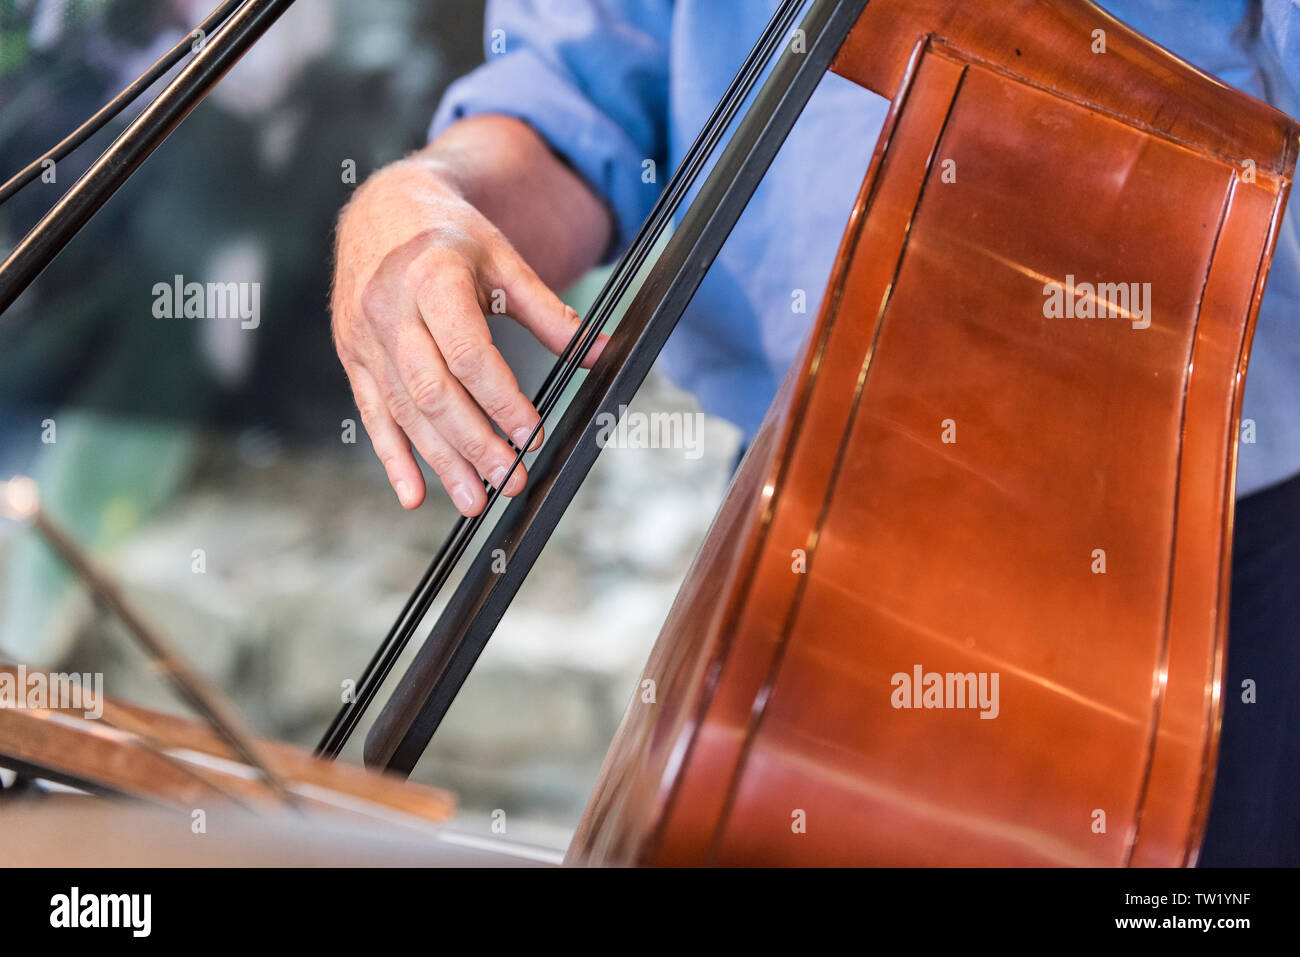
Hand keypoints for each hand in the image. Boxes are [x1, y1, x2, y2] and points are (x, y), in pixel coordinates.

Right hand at [331, 154, 604, 515]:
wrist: (381, 208)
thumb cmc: (451, 235)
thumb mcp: (504, 260)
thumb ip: (550, 311)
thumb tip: (601, 351)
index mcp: (431, 277)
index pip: (467, 354)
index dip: (501, 399)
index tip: (532, 433)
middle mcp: (390, 309)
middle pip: (433, 391)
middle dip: (474, 443)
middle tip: (511, 480)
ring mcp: (364, 337)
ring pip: (403, 411)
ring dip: (441, 461)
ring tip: (476, 500)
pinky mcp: (352, 356)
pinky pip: (372, 414)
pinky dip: (393, 458)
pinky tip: (414, 493)